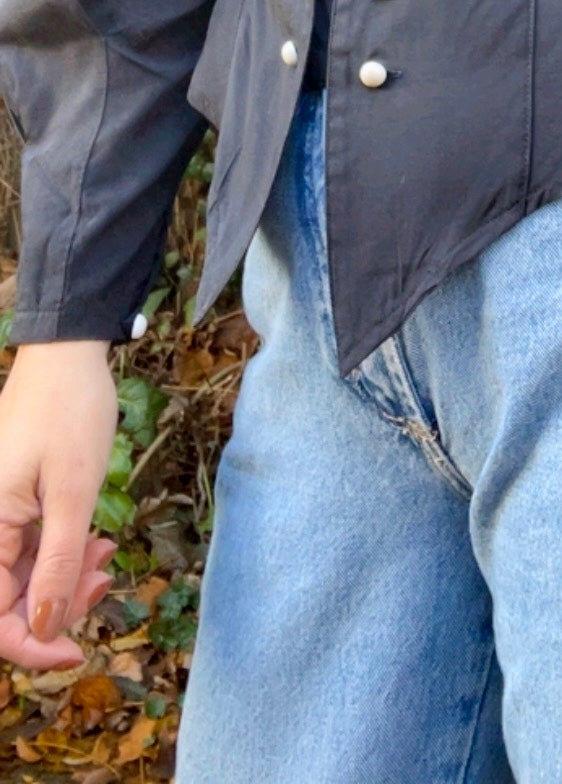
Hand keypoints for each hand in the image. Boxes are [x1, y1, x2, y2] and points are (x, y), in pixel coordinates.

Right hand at [0, 341, 119, 668]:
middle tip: (103, 581)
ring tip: (106, 556)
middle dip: (59, 605)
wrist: (68, 354)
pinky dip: (66, 553)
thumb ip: (59, 564)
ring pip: (26, 578)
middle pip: (12, 601)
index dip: (33, 645)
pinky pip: (34, 548)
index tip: (77, 652)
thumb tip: (48, 628)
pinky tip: (97, 542)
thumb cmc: (69, 412)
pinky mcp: (14, 505)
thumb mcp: (74, 492)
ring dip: (68, 579)